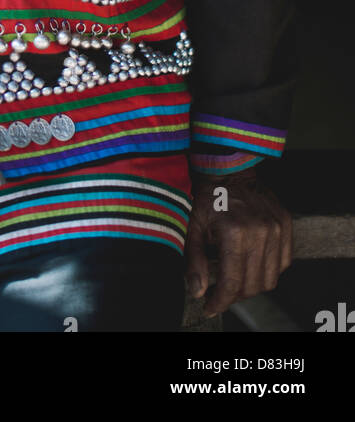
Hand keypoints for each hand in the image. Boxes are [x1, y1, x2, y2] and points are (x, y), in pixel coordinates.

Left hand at [184, 168, 292, 315]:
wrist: (229, 170)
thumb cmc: (207, 199)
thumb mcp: (192, 227)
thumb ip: (194, 261)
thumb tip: (197, 292)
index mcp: (234, 232)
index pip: (232, 283)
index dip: (220, 302)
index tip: (210, 308)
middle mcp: (260, 231)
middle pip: (252, 285)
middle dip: (234, 296)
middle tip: (219, 292)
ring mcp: (277, 228)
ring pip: (270, 279)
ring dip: (251, 286)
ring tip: (235, 279)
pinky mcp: (286, 225)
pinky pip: (283, 263)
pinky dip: (268, 271)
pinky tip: (251, 264)